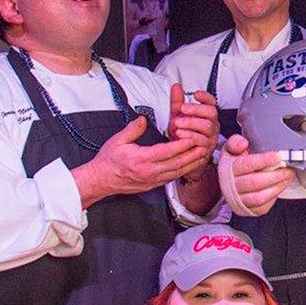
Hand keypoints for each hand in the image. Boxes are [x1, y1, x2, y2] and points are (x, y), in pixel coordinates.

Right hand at [74, 116, 205, 206]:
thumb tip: (143, 119)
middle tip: (205, 146)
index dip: (182, 145)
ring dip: (191, 164)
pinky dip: (183, 171)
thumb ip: (132, 129)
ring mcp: (152, 180)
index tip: (193, 137)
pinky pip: (172, 178)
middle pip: (177, 163)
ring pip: (177, 172)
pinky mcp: (153, 185)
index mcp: (141, 159)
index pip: (167, 152)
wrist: (101, 180)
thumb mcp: (117, 140)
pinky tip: (190, 165)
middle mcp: (149, 172)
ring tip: (203, 155)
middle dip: (193, 155)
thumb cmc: (108, 161)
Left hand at [166, 84, 218, 179]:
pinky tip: (180, 134)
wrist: (181, 156)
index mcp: (206, 115)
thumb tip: (176, 87)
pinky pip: (202, 142)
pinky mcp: (206, 150)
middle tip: (182, 108)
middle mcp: (212, 125)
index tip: (195, 94)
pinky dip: (190, 137)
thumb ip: (177, 101)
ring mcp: (211, 138)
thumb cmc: (181, 136)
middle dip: (196, 109)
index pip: (211, 102)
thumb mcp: (177, 116)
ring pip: (207, 127)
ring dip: (191, 123)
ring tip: (177, 123)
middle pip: (211, 113)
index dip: (205, 97)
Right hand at [217, 134, 293, 216]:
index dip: (264, 160)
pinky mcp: (248, 210)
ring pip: (260, 197)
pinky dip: (274, 196)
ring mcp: (239, 200)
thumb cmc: (235, 165)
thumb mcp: (231, 149)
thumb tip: (243, 144)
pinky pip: (263, 206)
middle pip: (255, 182)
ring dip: (277, 187)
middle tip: (288, 168)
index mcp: (228, 168)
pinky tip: (281, 186)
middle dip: (275, 175)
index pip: (246, 165)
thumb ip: (236, 142)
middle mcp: (231, 186)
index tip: (278, 157)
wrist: (229, 184)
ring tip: (287, 177)